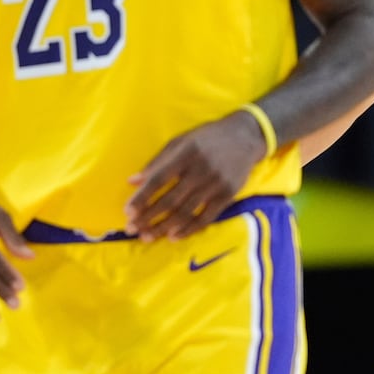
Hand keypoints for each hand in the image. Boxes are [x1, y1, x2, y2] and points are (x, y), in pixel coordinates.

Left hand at [125, 110, 267, 239]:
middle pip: (170, 199)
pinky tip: (174, 237)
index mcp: (185, 153)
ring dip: (164, 227)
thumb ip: (157, 161)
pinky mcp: (228, 195)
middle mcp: (200, 169)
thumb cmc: (207, 137)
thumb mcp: (181, 141)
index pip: (159, 179)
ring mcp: (216, 184)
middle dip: (149, 217)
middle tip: (132, 230)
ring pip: (186, 212)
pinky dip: (189, 229)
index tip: (128, 212)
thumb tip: (132, 181)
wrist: (245, 136)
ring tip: (148, 237)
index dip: (142, 197)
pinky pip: (206, 217)